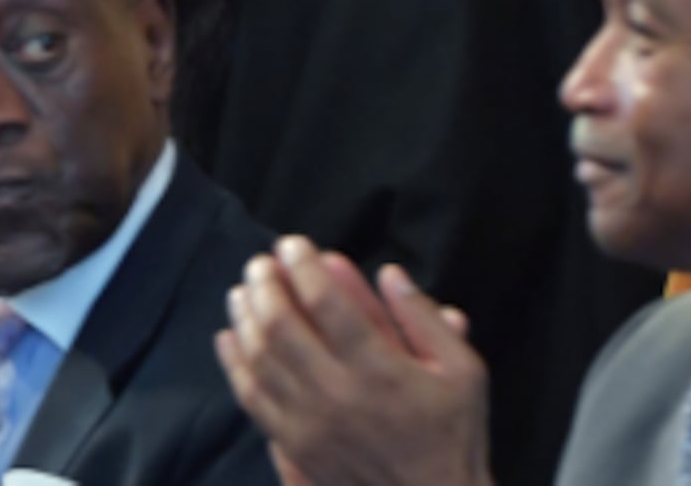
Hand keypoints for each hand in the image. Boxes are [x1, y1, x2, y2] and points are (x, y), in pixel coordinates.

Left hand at [216, 240, 488, 485]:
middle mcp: (335, 394)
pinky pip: (252, 400)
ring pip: (260, 363)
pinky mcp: (292, 447)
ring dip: (245, 320)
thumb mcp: (463, 370)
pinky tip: (228, 340)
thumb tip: (388, 274)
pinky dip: (235, 364)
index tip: (293, 243)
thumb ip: (424, 319)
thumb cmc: (451, 433)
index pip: (328, 305)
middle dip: (267, 288)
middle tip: (260, 262)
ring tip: (241, 291)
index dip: (305, 268)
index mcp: (379, 369)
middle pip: (283, 329)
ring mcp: (307, 425)